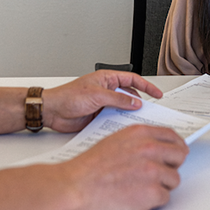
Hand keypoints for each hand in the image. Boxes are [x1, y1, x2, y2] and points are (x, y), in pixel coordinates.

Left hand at [42, 70, 163, 132]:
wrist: (52, 111)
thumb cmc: (67, 96)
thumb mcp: (96, 95)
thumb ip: (117, 99)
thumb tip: (134, 102)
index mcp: (107, 79)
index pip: (132, 80)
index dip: (146, 86)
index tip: (157, 94)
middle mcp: (106, 91)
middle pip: (129, 96)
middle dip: (140, 103)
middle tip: (150, 112)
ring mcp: (103, 104)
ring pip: (122, 110)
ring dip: (129, 116)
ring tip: (138, 123)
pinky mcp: (98, 117)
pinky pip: (113, 120)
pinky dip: (119, 125)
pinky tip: (122, 130)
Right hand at [61, 125, 187, 209]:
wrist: (74, 187)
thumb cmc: (89, 168)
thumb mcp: (115, 141)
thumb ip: (138, 141)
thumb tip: (156, 146)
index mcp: (141, 134)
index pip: (172, 137)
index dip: (176, 147)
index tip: (176, 153)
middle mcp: (150, 149)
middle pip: (179, 156)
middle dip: (171, 166)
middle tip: (159, 174)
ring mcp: (153, 171)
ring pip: (174, 179)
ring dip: (161, 186)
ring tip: (139, 188)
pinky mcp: (152, 193)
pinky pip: (164, 198)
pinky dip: (153, 201)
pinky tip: (136, 198)